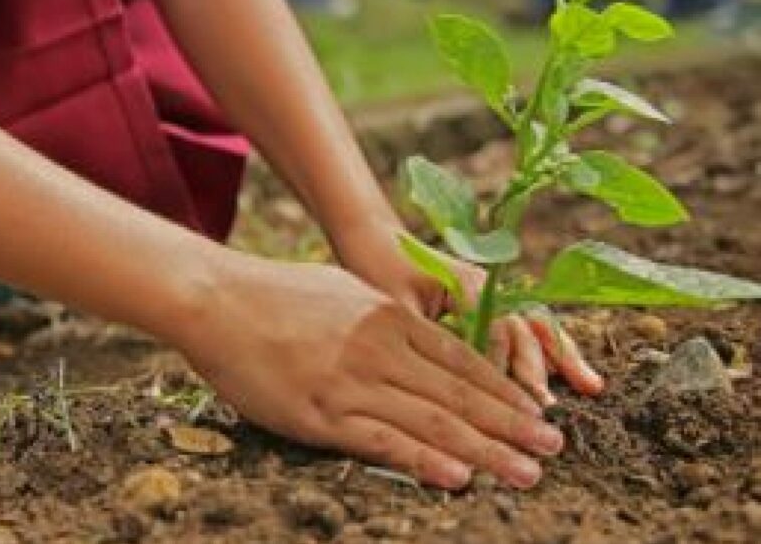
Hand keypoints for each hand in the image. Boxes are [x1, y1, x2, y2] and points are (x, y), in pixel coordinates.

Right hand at [175, 256, 566, 489]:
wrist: (217, 299)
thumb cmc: (277, 294)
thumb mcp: (344, 292)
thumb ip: (385, 318)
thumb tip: (418, 337)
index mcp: (389, 317)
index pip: (462, 361)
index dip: (505, 391)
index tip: (537, 412)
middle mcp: (381, 349)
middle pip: (460, 394)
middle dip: (512, 424)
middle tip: (553, 448)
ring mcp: (352, 382)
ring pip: (433, 422)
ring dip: (486, 450)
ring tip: (526, 472)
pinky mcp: (320, 413)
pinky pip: (382, 442)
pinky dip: (424, 461)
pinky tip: (458, 478)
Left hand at [333, 224, 603, 404]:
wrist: (374, 238)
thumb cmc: (377, 269)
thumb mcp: (395, 306)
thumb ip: (425, 338)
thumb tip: (444, 381)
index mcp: (467, 283)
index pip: (497, 329)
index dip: (503, 366)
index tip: (508, 400)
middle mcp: (489, 287)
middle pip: (524, 328)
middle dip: (537, 369)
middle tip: (545, 408)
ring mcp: (494, 293)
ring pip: (535, 327)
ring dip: (561, 357)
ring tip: (590, 386)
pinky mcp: (489, 303)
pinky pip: (526, 327)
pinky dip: (551, 349)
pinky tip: (576, 373)